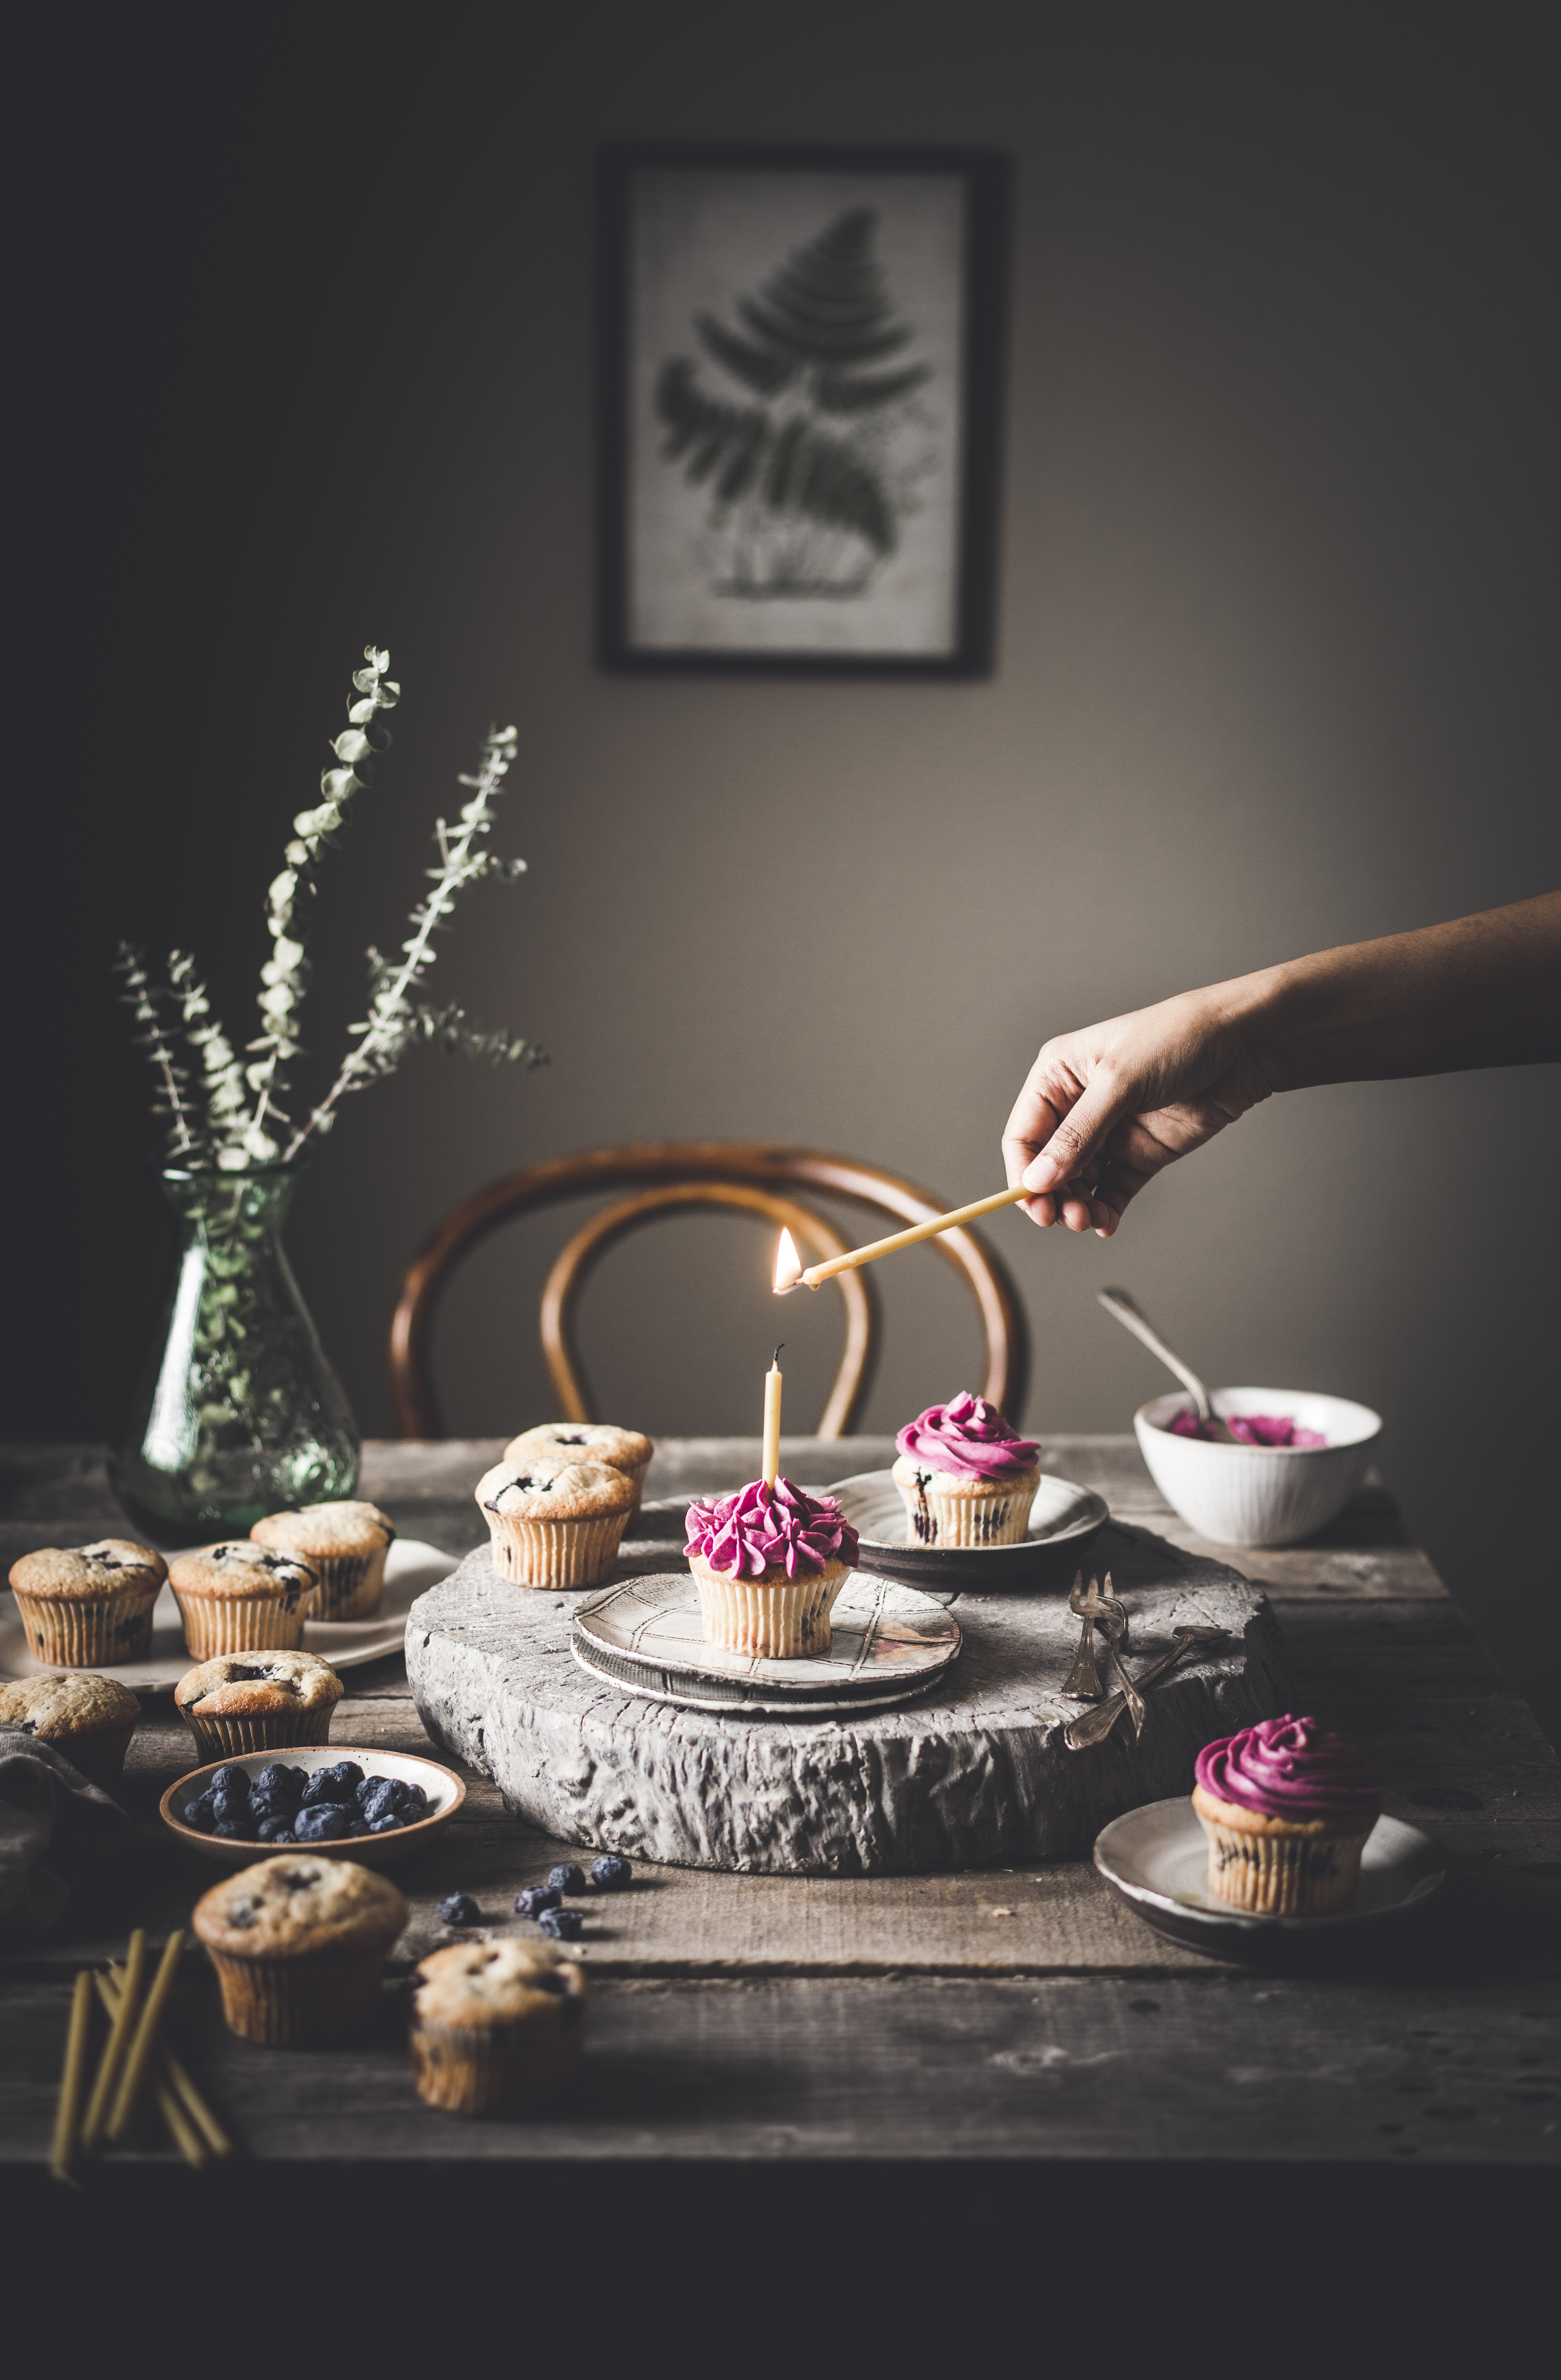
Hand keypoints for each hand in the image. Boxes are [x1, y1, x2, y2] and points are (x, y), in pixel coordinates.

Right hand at [1001, 985, 1276, 1234]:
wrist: (1244, 1045)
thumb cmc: (1178, 1039)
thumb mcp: (1121, 1081)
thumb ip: (1079, 1134)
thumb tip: (1038, 1179)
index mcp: (1058, 1076)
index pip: (1023, 1135)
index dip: (1023, 1173)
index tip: (1032, 1203)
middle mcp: (1077, 1107)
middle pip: (1047, 1167)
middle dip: (1052, 1196)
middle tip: (1064, 1218)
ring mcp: (1109, 1133)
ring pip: (1078, 1184)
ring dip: (1078, 1207)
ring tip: (1088, 1221)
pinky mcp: (1139, 1154)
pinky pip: (1111, 1191)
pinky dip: (1105, 1211)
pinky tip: (1106, 1224)